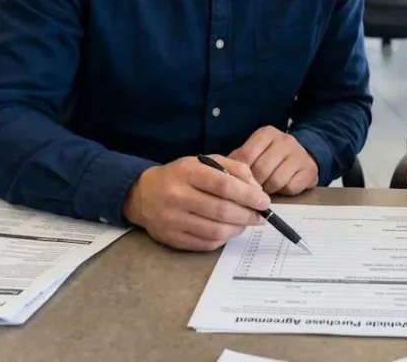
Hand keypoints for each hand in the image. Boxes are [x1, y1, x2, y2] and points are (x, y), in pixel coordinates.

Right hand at [122, 154, 269, 251]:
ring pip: (215, 231)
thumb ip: (233, 169)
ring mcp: (172, 220)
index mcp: (187, 171)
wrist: (143, 194)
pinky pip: (205, 244)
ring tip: (245, 223)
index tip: (264, 201)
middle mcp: (177, 196)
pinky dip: (223, 239)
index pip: (223, 185)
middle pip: (221, 210)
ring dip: (237, 228)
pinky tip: (228, 230)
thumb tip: (256, 189)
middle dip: (247, 215)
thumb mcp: (204, 162)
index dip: (248, 195)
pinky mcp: (171, 239)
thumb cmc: (181, 176)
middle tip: (260, 216)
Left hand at [229, 125, 318, 194]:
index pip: (246, 155)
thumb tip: (223, 174)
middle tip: (251, 191)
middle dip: (254, 185)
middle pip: (261, 170)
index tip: (237, 182)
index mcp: (267, 133)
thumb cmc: (272, 156)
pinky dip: (284, 192)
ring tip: (266, 190)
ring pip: (276, 181)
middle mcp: (285, 140)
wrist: (304, 155)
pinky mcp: (309, 170)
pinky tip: (282, 188)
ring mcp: (299, 155)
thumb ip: (239, 159)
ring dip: (268, 190)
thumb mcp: (255, 151)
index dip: (240, 172)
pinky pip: (290, 187)